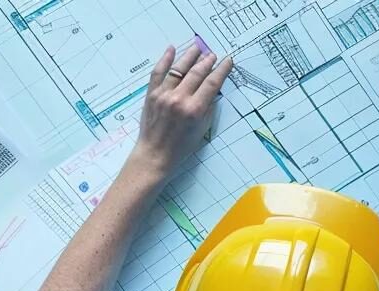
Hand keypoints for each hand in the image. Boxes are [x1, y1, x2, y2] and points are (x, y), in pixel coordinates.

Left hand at [128, 45, 233, 178]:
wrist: (155, 155)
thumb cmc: (181, 147)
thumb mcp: (202, 130)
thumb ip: (208, 108)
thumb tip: (212, 90)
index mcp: (194, 110)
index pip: (212, 83)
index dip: (221, 70)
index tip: (227, 61)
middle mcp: (179, 99)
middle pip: (196, 73)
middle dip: (207, 61)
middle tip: (212, 54)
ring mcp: (164, 95)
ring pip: (178, 69)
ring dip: (189, 56)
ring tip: (197, 47)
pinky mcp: (151, 95)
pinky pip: (158, 72)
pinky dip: (164, 60)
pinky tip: (171, 50)